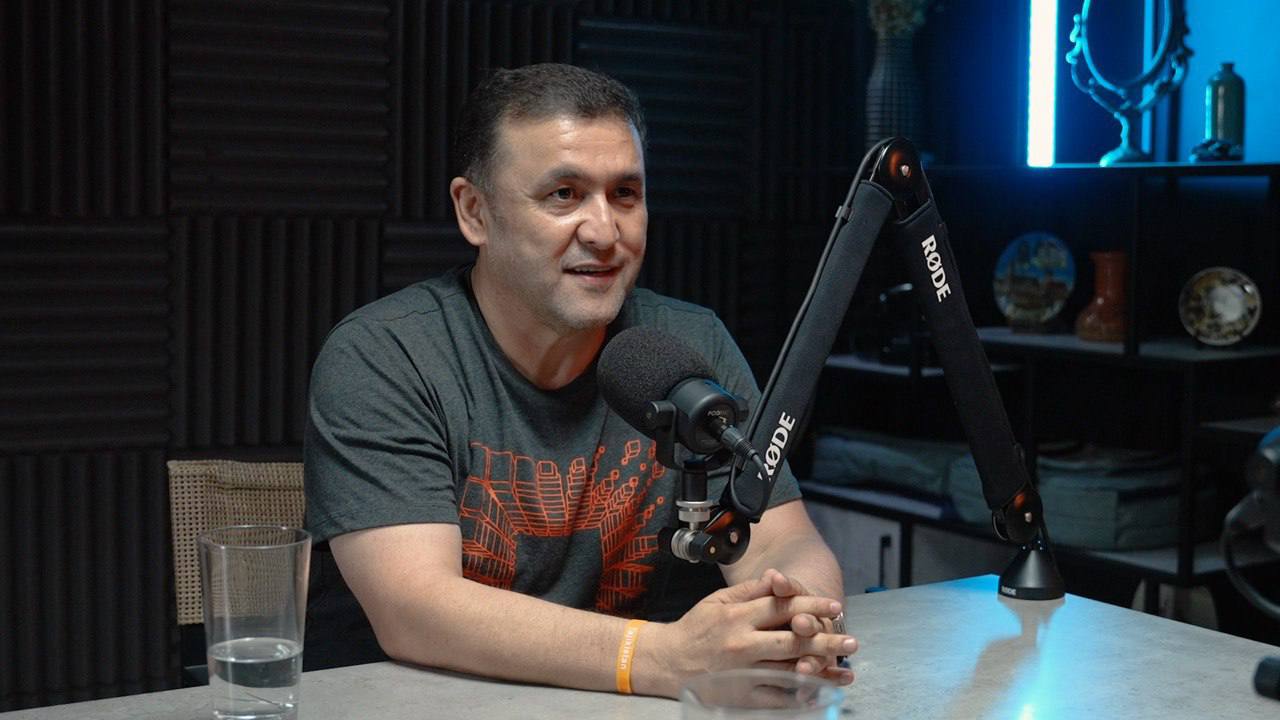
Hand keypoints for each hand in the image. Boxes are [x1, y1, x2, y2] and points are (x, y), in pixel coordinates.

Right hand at [638, 571, 854, 696]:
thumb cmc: (695, 628)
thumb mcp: (718, 600)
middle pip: (793, 641)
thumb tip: (777, 579)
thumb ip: (750, 591)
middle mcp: (744, 643)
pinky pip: (777, 697)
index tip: (834, 607)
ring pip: (789, 670)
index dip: (811, 606)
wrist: (667, 661)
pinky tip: (820, 693)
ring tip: (846, 672)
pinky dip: (800, 696)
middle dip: (825, 640)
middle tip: (851, 640)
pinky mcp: (743, 695)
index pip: (782, 608)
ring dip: (821, 670)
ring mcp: (744, 672)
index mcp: (738, 616)